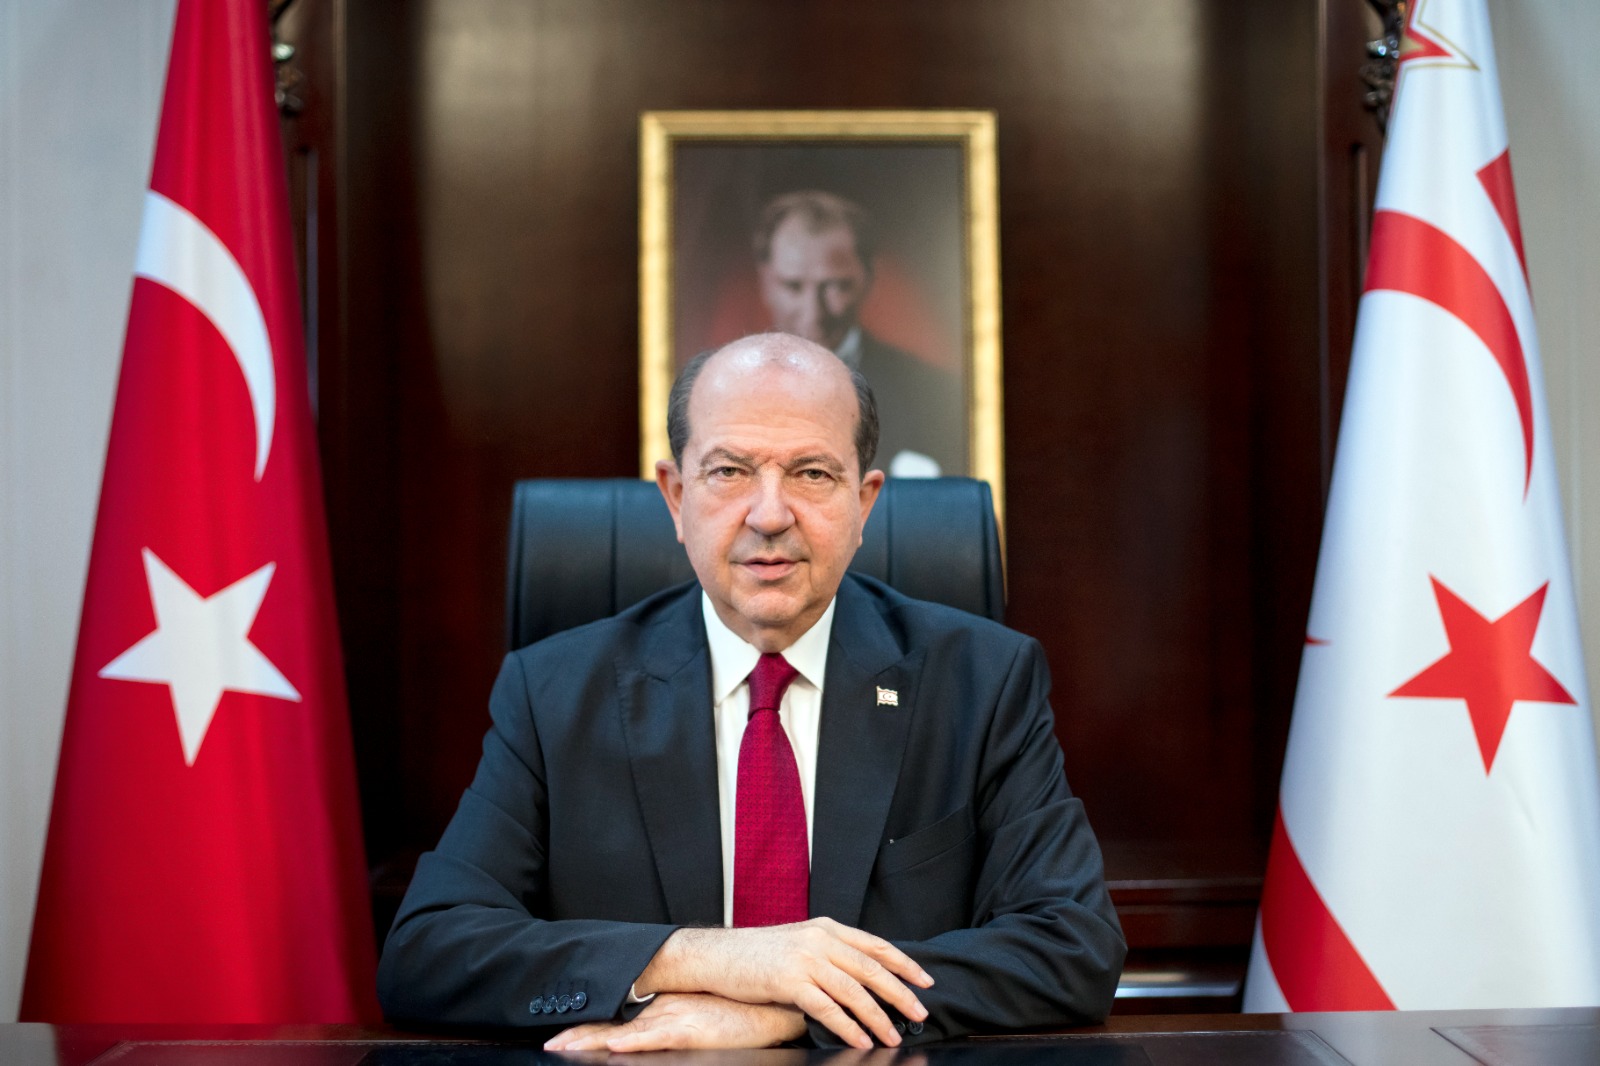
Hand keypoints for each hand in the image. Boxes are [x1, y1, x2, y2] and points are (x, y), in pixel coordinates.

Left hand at [543, 993, 805, 1051]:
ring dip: (592, 1040)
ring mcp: (674, 1017)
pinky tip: (615, 1046)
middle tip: (548, 1043)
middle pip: (610, 1025)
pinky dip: (634, 1042)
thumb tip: (639, 1039)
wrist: (768, 1006)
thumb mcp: (695, 1019)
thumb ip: (667, 1028)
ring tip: (563, 1046)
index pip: (615, 1020)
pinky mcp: (691, 1029)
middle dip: (577, 1035)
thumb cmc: (734, 1016)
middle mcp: (660, 1010)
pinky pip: (657, 1037)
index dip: (583, 1029)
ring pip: (625, 1032)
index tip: (556, 1037)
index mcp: (659, 1009)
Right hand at [633, 918, 933, 1048]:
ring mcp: (805, 959)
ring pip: (853, 992)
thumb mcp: (798, 943)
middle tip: (920, 1013)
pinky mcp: (789, 981)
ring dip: (877, 1018)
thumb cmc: (756, 954)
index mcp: (826, 927)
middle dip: (900, 994)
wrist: (714, 955)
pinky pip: (827, 1009)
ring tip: (892, 1037)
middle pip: (871, 969)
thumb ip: (828, 953)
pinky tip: (860, 1040)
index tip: (925, 981)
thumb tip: (860, 976)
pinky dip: (848, 1027)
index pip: (875, 945)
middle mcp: (819, 939)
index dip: (904, 963)